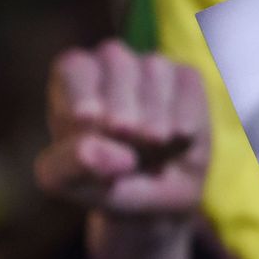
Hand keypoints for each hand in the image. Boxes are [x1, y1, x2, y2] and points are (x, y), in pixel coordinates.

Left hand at [34, 39, 208, 214]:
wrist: (158, 197)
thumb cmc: (104, 180)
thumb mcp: (73, 182)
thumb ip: (72, 166)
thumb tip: (96, 151)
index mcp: (73, 78)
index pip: (75, 66)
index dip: (83, 93)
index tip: (89, 122)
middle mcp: (112, 63)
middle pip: (116, 62)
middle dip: (122, 110)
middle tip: (127, 147)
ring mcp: (152, 67)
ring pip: (154, 70)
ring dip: (154, 119)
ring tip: (152, 149)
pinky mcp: (186, 77)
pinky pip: (186, 83)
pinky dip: (183, 117)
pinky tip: (178, 139)